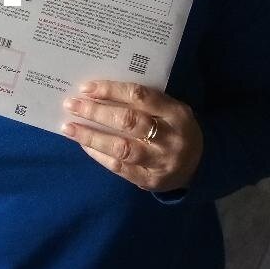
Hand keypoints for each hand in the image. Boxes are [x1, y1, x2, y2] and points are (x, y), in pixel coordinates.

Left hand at [61, 80, 202, 191]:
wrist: (200, 164)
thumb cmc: (174, 128)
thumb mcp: (169, 109)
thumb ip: (143, 101)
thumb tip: (97, 92)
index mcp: (176, 113)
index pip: (140, 96)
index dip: (110, 90)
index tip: (86, 88)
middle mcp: (170, 137)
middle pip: (128, 122)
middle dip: (96, 112)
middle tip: (71, 104)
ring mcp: (161, 162)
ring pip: (121, 147)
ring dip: (91, 136)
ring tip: (69, 127)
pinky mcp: (150, 180)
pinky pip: (119, 166)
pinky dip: (98, 154)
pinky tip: (83, 143)